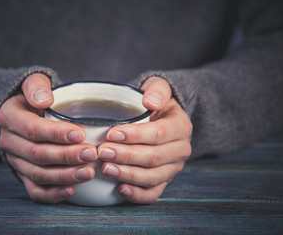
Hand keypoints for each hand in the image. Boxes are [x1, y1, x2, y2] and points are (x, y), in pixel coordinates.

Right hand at [0, 73, 96, 202]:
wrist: (25, 113)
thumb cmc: (35, 98)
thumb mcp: (33, 83)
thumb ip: (36, 86)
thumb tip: (44, 99)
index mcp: (9, 117)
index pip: (32, 129)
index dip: (56, 134)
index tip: (81, 134)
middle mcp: (9, 141)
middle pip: (36, 154)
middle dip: (65, 156)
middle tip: (91, 154)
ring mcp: (15, 160)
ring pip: (37, 174)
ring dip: (64, 176)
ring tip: (88, 172)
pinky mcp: (23, 174)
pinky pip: (34, 190)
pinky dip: (52, 194)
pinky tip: (71, 191)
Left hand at [98, 76, 191, 203]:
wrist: (162, 118)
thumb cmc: (155, 103)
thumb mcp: (159, 88)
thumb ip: (157, 90)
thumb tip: (150, 101)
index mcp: (181, 126)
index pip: (158, 134)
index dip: (135, 136)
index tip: (111, 134)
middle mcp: (180, 149)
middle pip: (154, 158)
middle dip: (126, 156)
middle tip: (102, 152)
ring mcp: (173, 168)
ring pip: (153, 177)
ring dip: (128, 175)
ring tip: (105, 169)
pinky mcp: (164, 180)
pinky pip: (153, 193)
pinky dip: (137, 194)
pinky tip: (119, 189)